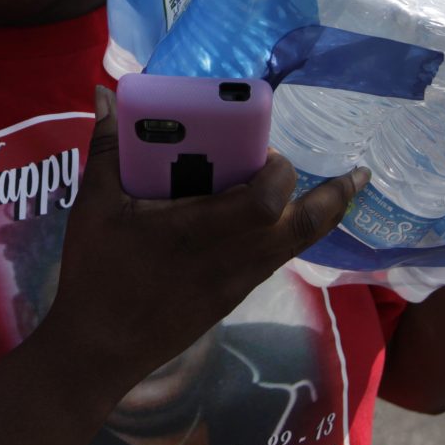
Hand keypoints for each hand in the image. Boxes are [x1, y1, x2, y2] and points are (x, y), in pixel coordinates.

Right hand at [44, 86, 365, 384]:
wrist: (98, 350)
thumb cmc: (95, 274)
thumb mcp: (93, 206)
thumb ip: (105, 147)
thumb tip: (103, 95)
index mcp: (198, 230)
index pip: (266, 202)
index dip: (279, 172)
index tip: (268, 150)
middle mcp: (230, 258)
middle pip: (304, 227)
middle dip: (333, 196)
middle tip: (351, 172)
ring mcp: (235, 283)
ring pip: (296, 247)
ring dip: (319, 216)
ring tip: (339, 190)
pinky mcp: (231, 298)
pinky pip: (275, 260)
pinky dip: (289, 235)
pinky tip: (277, 219)